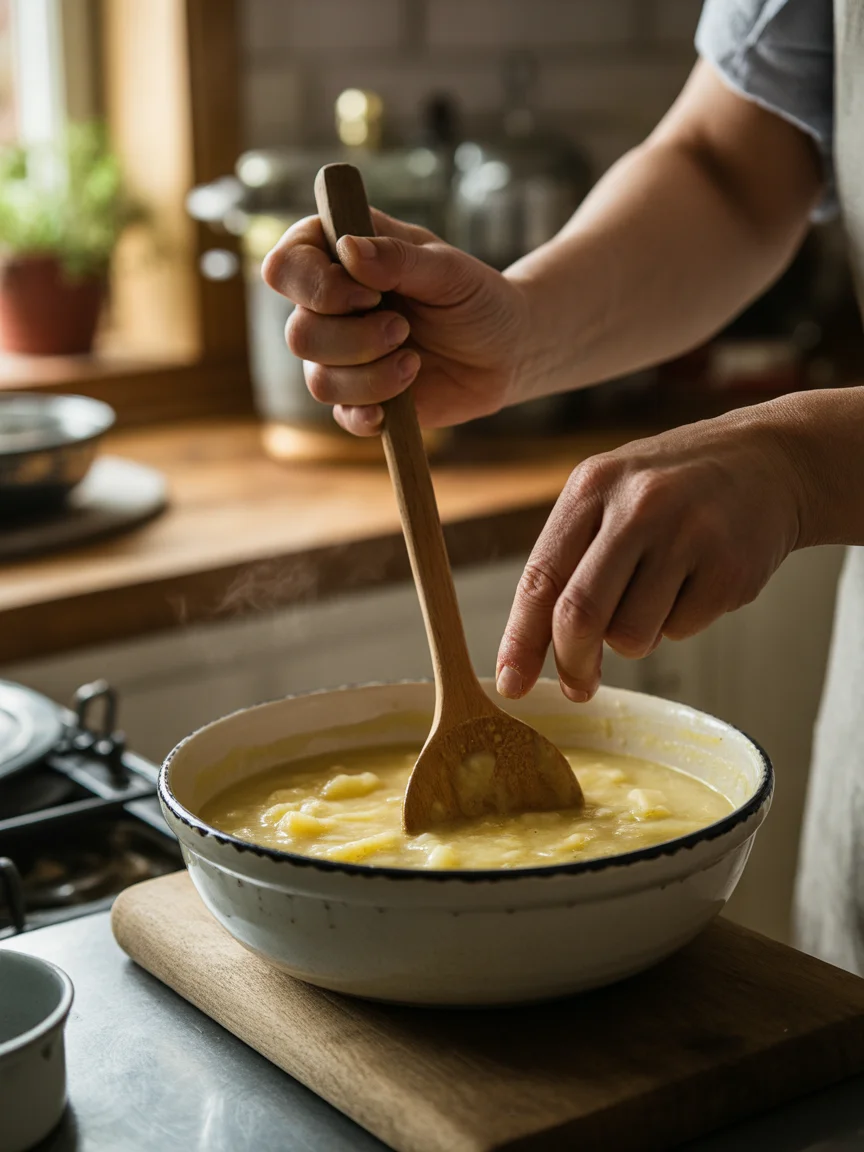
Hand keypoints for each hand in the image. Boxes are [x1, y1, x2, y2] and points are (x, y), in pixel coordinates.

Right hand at [262, 211, 528, 434]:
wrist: (506, 351)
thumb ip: (399, 258)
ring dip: (370, 376)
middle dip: (354, 339)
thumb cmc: (476, 297)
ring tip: (414, 361)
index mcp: (338, 258)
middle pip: (298, 333)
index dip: (315, 286)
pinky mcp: (360, 399)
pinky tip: (397, 402)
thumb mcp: (448, 269)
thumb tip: (348, 249)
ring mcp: (341, 357)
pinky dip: (368, 412)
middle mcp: (329, 309)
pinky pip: (342, 415)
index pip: (285, 267)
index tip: (367, 293)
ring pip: (318, 380)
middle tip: (402, 329)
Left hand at [495, 407, 804, 701]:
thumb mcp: (611, 495)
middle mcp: (637, 507)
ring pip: (631, 635)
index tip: (512, 684)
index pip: (540, 578)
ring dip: (634, 637)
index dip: (521, 640)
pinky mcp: (730, 568)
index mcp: (592, 486)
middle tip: (580, 685)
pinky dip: (679, 622)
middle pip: (579, 615)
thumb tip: (535, 651)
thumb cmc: (673, 489)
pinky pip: (681, 630)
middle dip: (573, 663)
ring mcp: (688, 535)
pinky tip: (695, 581)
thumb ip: (571, 561)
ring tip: (656, 592)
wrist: (769, 460)